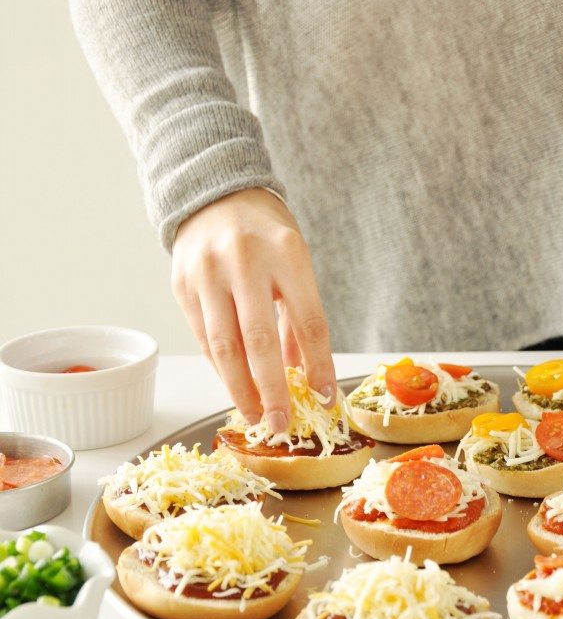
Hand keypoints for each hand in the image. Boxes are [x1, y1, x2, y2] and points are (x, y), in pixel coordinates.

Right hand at [171, 188, 335, 430]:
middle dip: (273, 390)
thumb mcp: (295, 262)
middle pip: (260, 341)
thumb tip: (306, 376)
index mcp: (286, 253)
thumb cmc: (265, 234)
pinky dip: (221, 369)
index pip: (309, 321)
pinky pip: (204, 339)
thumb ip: (299, 316)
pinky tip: (235, 386)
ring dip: (241, 389)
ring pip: (224, 347)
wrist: (215, 195)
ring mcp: (208, 273)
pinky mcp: (182, 286)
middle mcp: (245, 261)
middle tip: (282, 424)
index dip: (318, 366)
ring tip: (256, 415)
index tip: (324, 398)